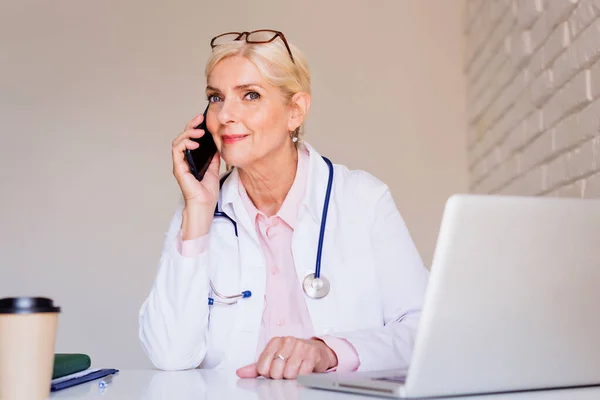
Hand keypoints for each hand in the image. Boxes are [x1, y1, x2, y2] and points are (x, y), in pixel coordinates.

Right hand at [172, 114, 220, 238]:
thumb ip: (212, 157)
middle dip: (190, 126)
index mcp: (191, 159)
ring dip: (188, 133)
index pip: (190, 139)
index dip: (194, 128)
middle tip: (199, 118)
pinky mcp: (178, 168)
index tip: (202, 119)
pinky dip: (184, 143)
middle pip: (183, 137)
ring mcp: (179, 164)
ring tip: (199, 131)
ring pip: (178, 141)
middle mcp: (183, 160)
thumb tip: (216, 145)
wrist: (205, 205)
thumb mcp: (214, 169)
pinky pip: (177, 150)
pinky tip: (195, 142)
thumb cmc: (207, 192)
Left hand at [236, 337, 337, 379]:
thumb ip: (256, 367)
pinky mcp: (312, 354)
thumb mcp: (273, 359)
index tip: (274, 370)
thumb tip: (240, 372)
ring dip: (292, 377)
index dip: (268, 374)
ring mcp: (300, 346)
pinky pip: (302, 374)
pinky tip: (303, 369)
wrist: (316, 350)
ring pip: (289, 374)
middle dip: (281, 376)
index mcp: (275, 342)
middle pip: (275, 372)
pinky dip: (302, 376)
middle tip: (286, 370)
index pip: (262, 367)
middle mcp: (287, 341)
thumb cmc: (293, 354)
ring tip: (296, 370)